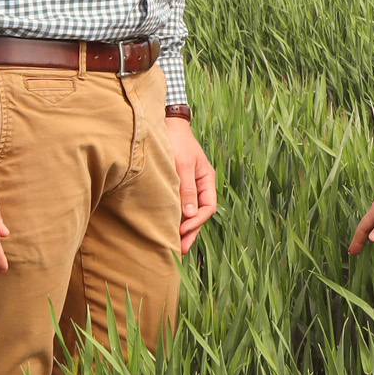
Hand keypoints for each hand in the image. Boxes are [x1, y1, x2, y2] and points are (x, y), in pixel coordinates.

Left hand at [164, 114, 217, 254]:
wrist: (165, 124)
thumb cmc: (177, 142)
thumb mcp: (183, 165)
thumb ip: (187, 188)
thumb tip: (190, 214)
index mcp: (207, 180)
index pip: (208, 207)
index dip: (197, 221)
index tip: (182, 230)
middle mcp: (200, 185)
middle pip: (199, 214)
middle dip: (191, 232)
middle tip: (179, 250)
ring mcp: (189, 186)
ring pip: (189, 212)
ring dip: (183, 228)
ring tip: (174, 245)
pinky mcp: (176, 185)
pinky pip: (180, 205)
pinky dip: (176, 218)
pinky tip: (168, 227)